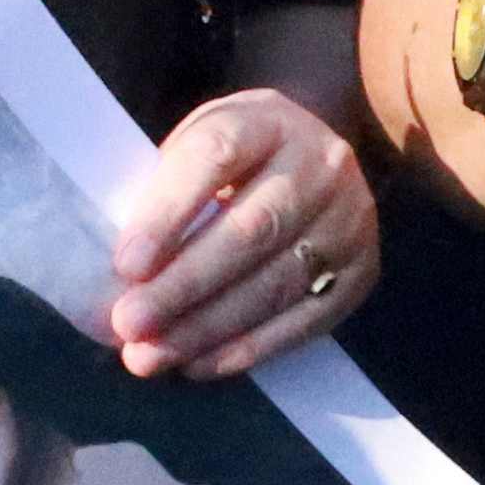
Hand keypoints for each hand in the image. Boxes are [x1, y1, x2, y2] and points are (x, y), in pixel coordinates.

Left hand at [108, 85, 379, 375]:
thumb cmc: (236, 156)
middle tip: (130, 324)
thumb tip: (121, 279)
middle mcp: (320, 164)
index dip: (169, 213)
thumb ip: (164, 193)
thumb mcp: (198, 143)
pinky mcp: (362, 271)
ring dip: (207, 328)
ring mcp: (350, 219)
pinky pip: (304, 321)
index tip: (126, 266)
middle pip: (251, 230)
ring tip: (150, 357)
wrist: (314, 153)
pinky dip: (247, 349)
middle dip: (184, 285)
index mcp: (266, 119)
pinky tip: (198, 364)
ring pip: (276, 283)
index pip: (216, 157)